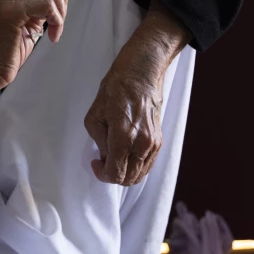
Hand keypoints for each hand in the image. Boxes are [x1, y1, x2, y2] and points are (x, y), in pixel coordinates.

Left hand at [83, 50, 165, 185]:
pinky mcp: (159, 140)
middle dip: (113, 176)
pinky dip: (135, 166)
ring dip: (125, 172)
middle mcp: (142, 144)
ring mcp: (154, 143)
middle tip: (102, 164)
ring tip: (113, 158)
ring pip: (140, 174)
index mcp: (124, 137)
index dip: (102, 174)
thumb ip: (99, 143)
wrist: (140, 75)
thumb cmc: (115, 91)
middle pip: (129, 178)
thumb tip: (106, 157)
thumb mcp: (94, 117)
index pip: (116, 173)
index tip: (95, 164)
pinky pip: (148, 164)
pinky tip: (125, 155)